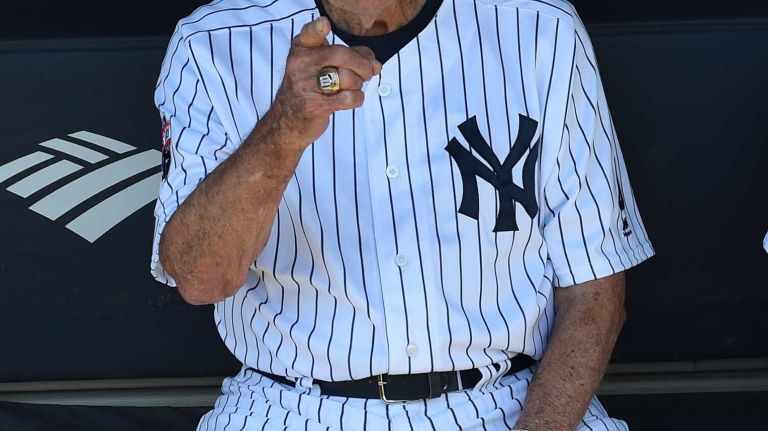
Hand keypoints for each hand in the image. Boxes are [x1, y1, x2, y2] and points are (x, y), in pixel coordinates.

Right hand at [267, 16, 381, 152]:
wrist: (288, 120)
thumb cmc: (312, 87)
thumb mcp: (324, 65)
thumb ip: (351, 56)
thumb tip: (376, 64)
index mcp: (301, 49)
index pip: (309, 35)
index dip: (317, 28)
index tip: (324, 24)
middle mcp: (300, 64)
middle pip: (341, 55)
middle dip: (363, 64)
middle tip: (368, 72)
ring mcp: (305, 85)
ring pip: (348, 78)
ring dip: (358, 84)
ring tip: (351, 87)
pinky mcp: (315, 105)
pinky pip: (349, 98)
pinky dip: (357, 98)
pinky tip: (350, 99)